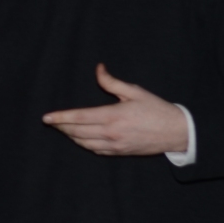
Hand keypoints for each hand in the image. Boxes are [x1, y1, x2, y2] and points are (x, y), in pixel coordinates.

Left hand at [42, 64, 189, 155]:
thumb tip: (98, 69)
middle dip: (61, 126)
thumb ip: (112, 82)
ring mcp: (115, 145)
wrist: (177, 133)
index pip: (79, 118)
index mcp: (113, 116)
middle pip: (77, 132)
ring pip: (84, 143)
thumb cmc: (157, 109)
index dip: (60, 117)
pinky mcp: (120, 153)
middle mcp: (111, 133)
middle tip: (51, 121)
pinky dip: (83, 144)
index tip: (46, 118)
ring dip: (70, 136)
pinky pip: (95, 150)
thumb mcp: (135, 91)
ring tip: (62, 128)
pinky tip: (79, 138)